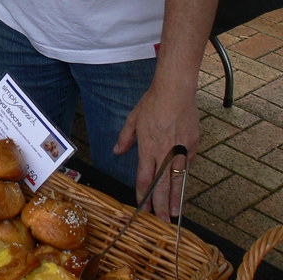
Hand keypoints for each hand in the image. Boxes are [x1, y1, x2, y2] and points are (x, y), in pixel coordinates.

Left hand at [115, 82, 198, 220]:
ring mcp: (181, 150)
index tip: (142, 207)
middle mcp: (165, 152)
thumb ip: (125, 138)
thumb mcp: (133, 119)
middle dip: (161, 204)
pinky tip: (181, 187)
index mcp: (148, 146)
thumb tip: (117, 151)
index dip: (143, 194)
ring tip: (174, 213)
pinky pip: (188, 165)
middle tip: (161, 220)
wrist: (175, 90)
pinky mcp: (193, 145)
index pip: (145, 177)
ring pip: (178, 180)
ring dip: (175, 198)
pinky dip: (184, 177)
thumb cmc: (152, 103)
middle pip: (163, 184)